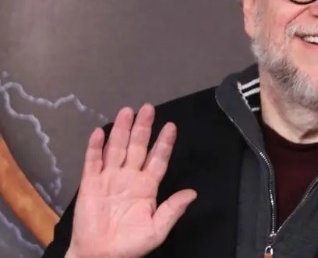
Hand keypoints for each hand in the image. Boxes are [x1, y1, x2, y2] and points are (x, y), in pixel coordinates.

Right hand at [66, 104, 196, 257]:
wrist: (101, 257)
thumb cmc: (131, 245)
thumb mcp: (157, 229)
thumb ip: (173, 209)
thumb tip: (193, 193)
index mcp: (147, 186)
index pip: (158, 159)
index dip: (164, 143)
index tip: (171, 126)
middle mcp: (129, 177)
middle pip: (137, 147)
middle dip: (143, 128)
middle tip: (148, 108)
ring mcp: (109, 178)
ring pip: (116, 149)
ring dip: (121, 130)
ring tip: (127, 111)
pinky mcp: (90, 184)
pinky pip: (92, 162)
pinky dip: (95, 147)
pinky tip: (99, 132)